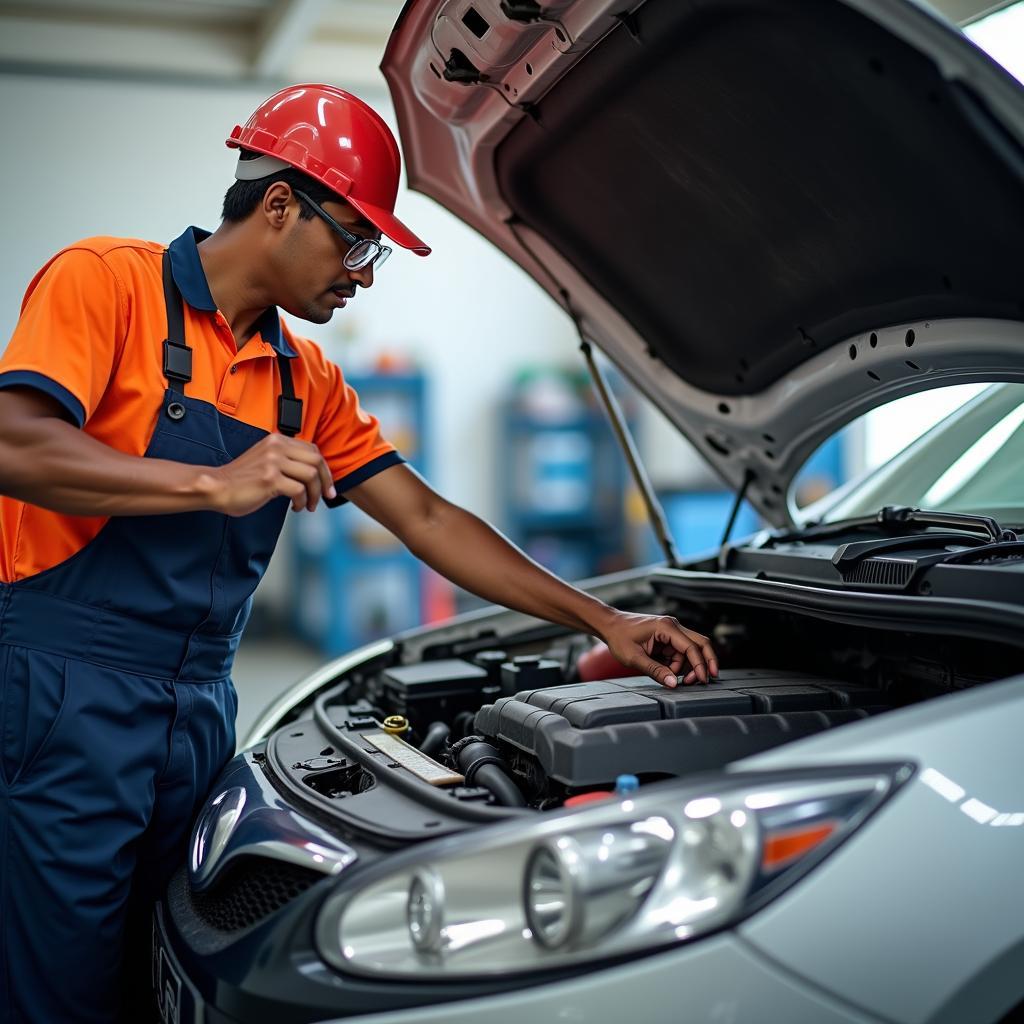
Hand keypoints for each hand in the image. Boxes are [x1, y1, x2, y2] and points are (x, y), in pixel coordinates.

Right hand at [209, 434, 335, 515]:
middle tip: (327, 496)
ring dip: (315, 494)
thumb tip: (312, 475)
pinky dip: (302, 501)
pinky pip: (299, 490)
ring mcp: (273, 461)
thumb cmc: (240, 480)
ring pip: (311, 475)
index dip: (324, 469)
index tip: (327, 484)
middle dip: (326, 481)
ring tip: (309, 505)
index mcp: (277, 440)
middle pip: (316, 461)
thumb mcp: (266, 460)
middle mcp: (277, 447)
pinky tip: (296, 507)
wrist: (216, 487)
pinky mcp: (270, 478)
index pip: (312, 450)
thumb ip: (286, 461)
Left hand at [598, 611, 718, 688]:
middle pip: (700, 643)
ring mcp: (671, 632)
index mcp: (666, 627)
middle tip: (706, 681)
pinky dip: (679, 665)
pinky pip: (680, 653)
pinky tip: (669, 673)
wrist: (610, 625)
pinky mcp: (668, 638)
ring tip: (676, 680)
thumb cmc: (619, 637)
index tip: (702, 681)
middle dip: (705, 663)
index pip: (691, 647)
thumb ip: (654, 671)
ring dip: (688, 667)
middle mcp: (673, 626)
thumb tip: (673, 683)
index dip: (699, 665)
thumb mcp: (634, 658)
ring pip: (690, 651)